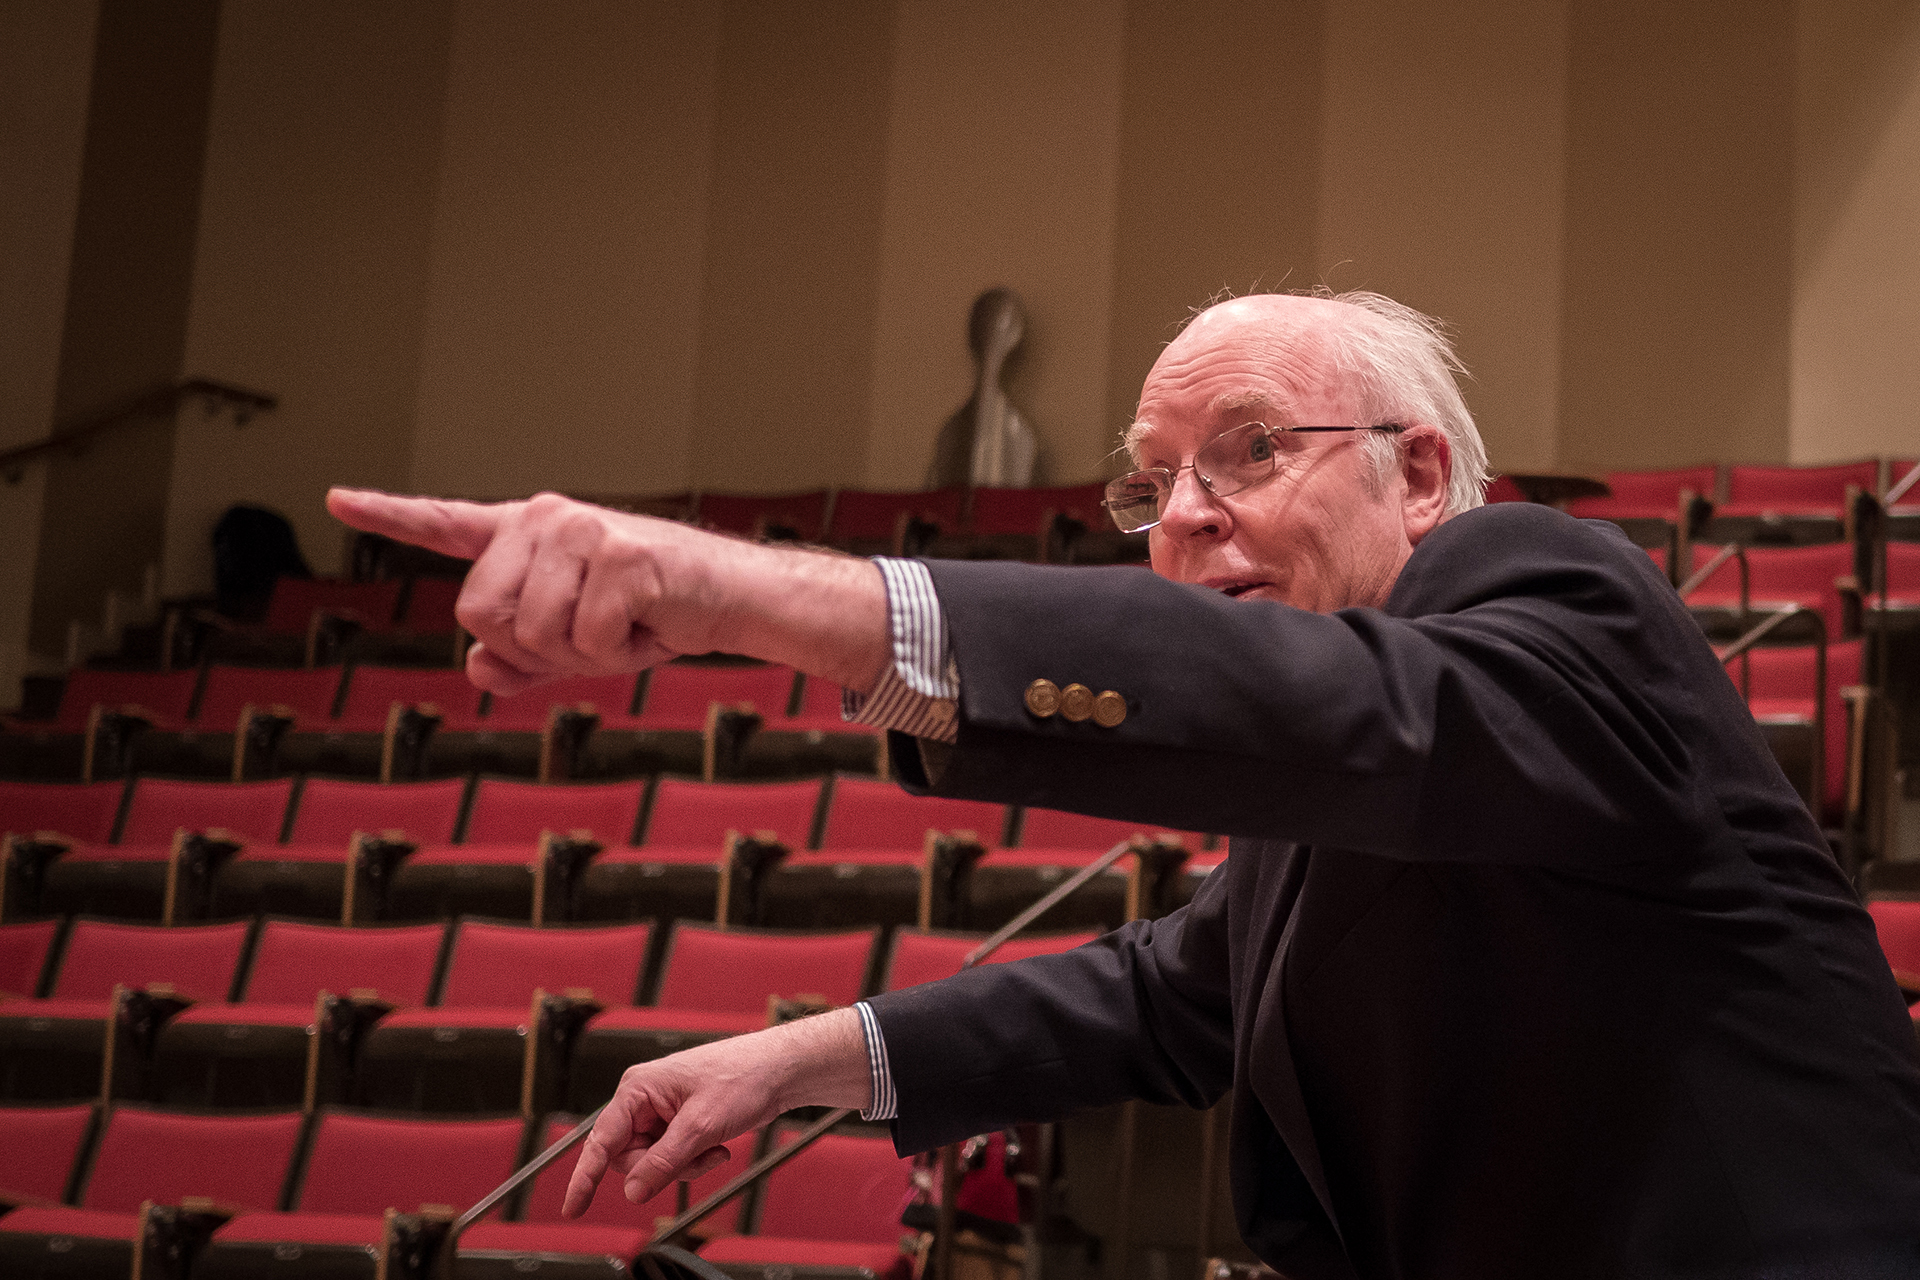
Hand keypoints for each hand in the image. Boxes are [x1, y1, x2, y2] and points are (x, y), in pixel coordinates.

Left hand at [325, 488, 888, 695]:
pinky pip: (582, 639)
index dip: (390, 516)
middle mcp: (543, 519)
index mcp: (525, 535)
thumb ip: (518, 662)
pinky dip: (617, 653)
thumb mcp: (573, 650)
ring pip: (528, 633)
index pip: (446, 525)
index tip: (337, 498)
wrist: (730, 601)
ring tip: (623, 627)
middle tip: (590, 636)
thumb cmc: (649, 619)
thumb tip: (479, 668)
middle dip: (530, 649)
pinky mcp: (618, 552)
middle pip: (477, 613)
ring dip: (579, 655)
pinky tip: (647, 624)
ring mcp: (579, 529)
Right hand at [562, 1007, 872, 1216]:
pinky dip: (694, 1161)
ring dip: (683, 1166)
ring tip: (711, 1148)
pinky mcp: (679, 1123)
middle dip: (661, 1168)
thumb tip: (634, 1190)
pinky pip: (672, 1158)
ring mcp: (662, 1112)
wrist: (779, 1071)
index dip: (585, 1176)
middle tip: (693, 1158)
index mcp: (638, 1088)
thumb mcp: (701, 1125)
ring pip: (653, 1162)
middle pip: (629, 1157)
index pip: (602, 1140)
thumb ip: (663, 1162)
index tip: (573, 1206)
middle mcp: (644, 1099)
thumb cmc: (743, 1076)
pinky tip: (716, 1147)